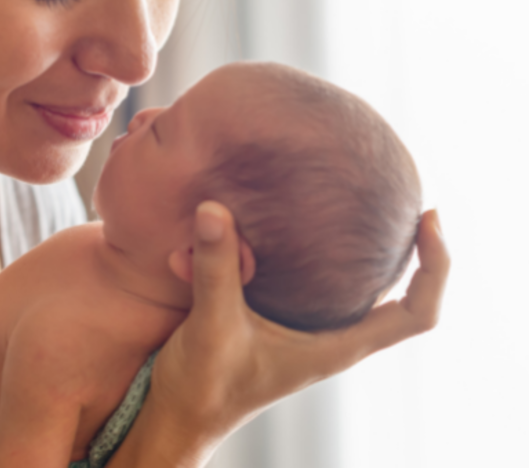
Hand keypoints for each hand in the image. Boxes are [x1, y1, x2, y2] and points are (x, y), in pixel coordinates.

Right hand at [152, 203, 449, 448]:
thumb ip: (217, 267)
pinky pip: (299, 274)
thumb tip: (215, 209)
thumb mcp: (212, 324)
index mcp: (335, 347)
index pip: (414, 314)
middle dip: (404, 247)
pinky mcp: (278, 316)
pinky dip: (291, 247)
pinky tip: (267, 224)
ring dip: (343, 244)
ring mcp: (305, 327)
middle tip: (400, 200)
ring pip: (345, 280)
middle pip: (396, 294)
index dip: (435, 267)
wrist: (179, 415)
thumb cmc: (204, 387)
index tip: (428, 219)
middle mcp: (330, 335)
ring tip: (343, 200)